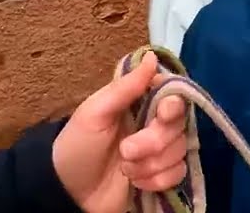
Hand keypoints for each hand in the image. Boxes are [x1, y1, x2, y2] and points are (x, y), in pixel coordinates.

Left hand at [51, 51, 187, 212]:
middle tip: (125, 151)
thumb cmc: (77, 146)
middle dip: (152, 142)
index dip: (172, 105)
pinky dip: (156, 181)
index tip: (161, 114)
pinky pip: (178, 173)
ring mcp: (160, 151)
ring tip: (125, 169)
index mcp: (139, 102)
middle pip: (177, 125)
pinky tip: (136, 182)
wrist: (70, 193)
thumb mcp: (95, 112)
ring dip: (150, 164)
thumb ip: (125, 87)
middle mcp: (154, 123)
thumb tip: (152, 56)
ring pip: (178, 151)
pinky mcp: (162, 175)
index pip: (173, 94)